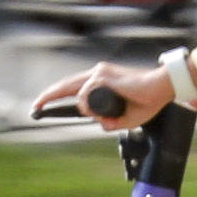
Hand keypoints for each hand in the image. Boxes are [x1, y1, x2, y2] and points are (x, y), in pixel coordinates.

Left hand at [29, 59, 170, 125]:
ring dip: (92, 110)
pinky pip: (86, 96)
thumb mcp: (126, 117)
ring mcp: (99, 73)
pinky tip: (110, 107)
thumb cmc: (149, 99)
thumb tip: (101, 123)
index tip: (43, 103)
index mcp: (103, 80)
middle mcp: (98, 73)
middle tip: (35, 106)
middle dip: (48, 95)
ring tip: (113, 112)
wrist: (161, 88)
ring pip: (80, 95)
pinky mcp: (102, 77)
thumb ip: (111, 121)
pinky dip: (95, 107)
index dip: (56, 94)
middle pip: (66, 85)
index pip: (74, 87)